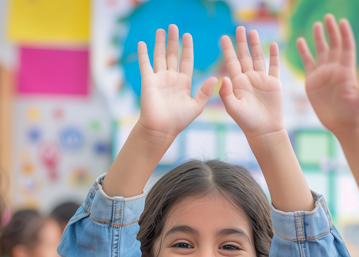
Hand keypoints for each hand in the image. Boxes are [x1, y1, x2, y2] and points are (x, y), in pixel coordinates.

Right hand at [137, 24, 216, 138]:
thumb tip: (216, 78)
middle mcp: (171, 78)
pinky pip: (145, 64)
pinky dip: (143, 54)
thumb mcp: (196, 106)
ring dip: (159, 43)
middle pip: (173, 55)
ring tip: (161, 30)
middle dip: (173, 41)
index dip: (187, 48)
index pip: (186, 61)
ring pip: (159, 56)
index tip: (188, 35)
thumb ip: (205, 91)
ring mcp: (159, 79)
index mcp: (184, 83)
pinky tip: (142, 43)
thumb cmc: (179, 120)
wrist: (161, 129)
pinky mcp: (148, 81)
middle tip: (174, 26)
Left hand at [219, 27, 283, 139]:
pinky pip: (274, 66)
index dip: (228, 50)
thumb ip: (226, 94)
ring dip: (256, 45)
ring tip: (253, 32)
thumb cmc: (247, 122)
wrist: (264, 131)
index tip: (223, 37)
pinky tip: (273, 45)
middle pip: (244, 56)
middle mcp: (248, 79)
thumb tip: (223, 78)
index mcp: (237, 83)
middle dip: (241, 42)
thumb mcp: (233, 109)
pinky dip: (274, 56)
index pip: (231, 62)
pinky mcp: (274, 84)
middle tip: (239, 28)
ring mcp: (261, 80)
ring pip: (258, 58)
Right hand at [296, 15, 358, 133]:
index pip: (345, 48)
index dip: (344, 34)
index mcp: (346, 70)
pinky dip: (304, 52)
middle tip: (328, 17)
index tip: (341, 21)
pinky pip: (307, 63)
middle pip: (333, 45)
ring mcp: (323, 74)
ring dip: (318, 38)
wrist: (341, 124)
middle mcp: (335, 69)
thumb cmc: (354, 112)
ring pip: (321, 51)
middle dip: (331, 31)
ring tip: (316, 25)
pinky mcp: (312, 81)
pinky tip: (300, 41)